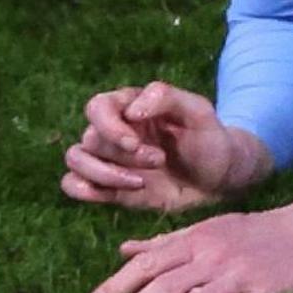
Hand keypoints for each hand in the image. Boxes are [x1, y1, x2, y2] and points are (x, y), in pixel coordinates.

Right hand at [61, 81, 274, 211]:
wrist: (218, 178)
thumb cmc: (209, 140)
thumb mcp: (198, 111)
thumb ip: (166, 97)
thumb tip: (131, 111)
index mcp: (130, 106)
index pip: (98, 107)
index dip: (109, 126)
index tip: (134, 143)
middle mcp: (113, 131)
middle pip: (90, 138)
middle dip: (123, 155)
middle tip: (159, 161)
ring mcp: (109, 160)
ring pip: (77, 161)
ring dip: (103, 174)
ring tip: (140, 182)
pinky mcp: (109, 187)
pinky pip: (74, 185)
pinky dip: (82, 190)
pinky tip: (108, 195)